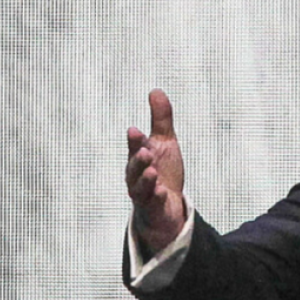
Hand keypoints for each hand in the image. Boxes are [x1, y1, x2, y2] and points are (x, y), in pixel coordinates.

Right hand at [126, 89, 185, 253]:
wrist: (165, 205)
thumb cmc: (162, 171)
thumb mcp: (165, 143)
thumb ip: (161, 119)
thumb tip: (156, 90)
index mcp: (139, 158)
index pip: (136, 147)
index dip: (135, 141)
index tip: (135, 130)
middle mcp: (136, 176)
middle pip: (135, 167)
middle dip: (138, 159)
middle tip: (144, 151)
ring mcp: (143, 193)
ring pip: (140, 186)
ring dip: (145, 178)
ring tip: (152, 170)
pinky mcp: (153, 208)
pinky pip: (151, 203)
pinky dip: (155, 197)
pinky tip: (161, 191)